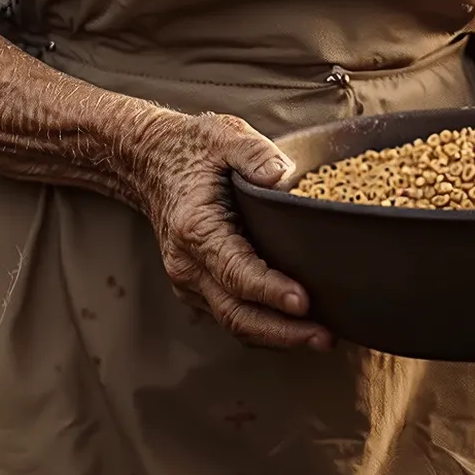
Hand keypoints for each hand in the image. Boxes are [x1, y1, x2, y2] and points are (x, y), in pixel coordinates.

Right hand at [126, 110, 329, 352]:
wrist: (149, 162)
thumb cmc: (192, 149)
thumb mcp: (224, 136)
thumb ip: (254, 154)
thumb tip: (282, 178)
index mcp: (195, 228)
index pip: (235, 271)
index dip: (270, 290)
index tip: (303, 301)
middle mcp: (187, 263)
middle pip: (236, 313)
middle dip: (282, 332)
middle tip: (325, 338)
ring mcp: (189, 280)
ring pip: (233, 322)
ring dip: (277, 337)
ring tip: (321, 339)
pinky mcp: (197, 287)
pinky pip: (231, 316)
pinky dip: (264, 328)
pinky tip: (297, 327)